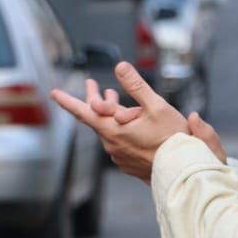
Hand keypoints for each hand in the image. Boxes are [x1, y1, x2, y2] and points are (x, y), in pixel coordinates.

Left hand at [80, 74, 227, 164]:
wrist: (183, 170)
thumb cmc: (173, 139)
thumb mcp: (156, 106)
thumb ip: (136, 86)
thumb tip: (120, 67)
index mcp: (113, 130)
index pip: (83, 112)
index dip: (67, 101)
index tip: (54, 93)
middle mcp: (112, 145)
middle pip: (98, 119)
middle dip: (95, 99)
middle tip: (91, 84)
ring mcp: (121, 157)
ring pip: (110, 130)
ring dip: (111, 114)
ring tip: (115, 99)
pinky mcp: (130, 165)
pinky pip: (121, 143)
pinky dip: (122, 129)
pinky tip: (133, 124)